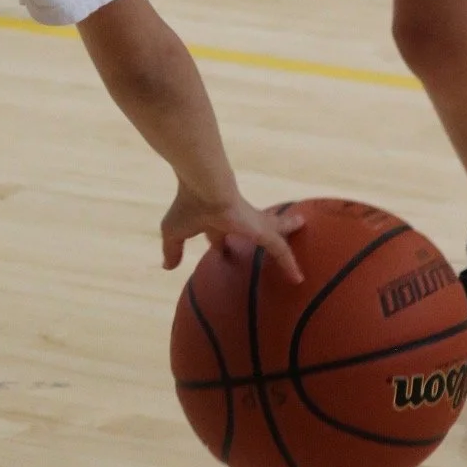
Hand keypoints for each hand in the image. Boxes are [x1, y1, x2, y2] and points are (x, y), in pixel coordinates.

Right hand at [161, 184, 303, 283]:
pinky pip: (280, 250)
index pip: (219, 235)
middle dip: (260, 232)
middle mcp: (236, 221)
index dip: (220, 245)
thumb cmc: (188, 206)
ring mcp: (251, 224)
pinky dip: (289, 264)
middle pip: (252, 228)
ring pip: (273, 230)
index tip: (222, 252)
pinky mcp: (262, 230)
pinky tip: (298, 278)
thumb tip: (167, 267)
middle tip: (269, 237)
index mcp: (213, 222)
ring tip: (300, 225)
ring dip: (286, 229)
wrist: (205, 188)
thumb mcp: (174, 232)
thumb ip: (172, 250)